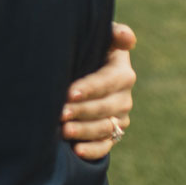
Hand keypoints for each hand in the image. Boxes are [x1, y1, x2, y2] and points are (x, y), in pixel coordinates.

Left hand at [62, 22, 136, 161]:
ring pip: (104, 128)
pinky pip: (105, 146)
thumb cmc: (88, 50)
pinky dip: (92, 150)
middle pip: (104, 107)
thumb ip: (113, 34)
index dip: (90, 88)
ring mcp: (119, 118)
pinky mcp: (112, 135)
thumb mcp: (101, 38)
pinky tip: (76, 150)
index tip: (69, 93)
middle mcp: (124, 97)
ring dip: (84, 131)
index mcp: (122, 72)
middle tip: (60, 113)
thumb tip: (125, 37)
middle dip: (81, 111)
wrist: (80, 71)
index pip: (108, 81)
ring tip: (64, 131)